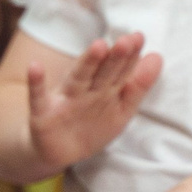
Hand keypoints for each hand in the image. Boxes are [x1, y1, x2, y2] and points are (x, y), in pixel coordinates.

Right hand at [27, 32, 159, 171]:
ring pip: (77, 80)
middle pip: (102, 73)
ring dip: (86, 63)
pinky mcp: (42, 114)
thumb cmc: (90, 127)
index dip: (129, 57)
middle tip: (126, 41)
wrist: (56, 153)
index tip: (139, 38)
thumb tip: (157, 57)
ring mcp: (64, 100)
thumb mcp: (119, 109)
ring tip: (98, 46)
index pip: (119, 71)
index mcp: (103, 89)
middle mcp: (84, 91)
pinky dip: (36, 83)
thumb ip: (137, 84)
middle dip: (114, 58)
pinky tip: (35, 67)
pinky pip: (38, 97)